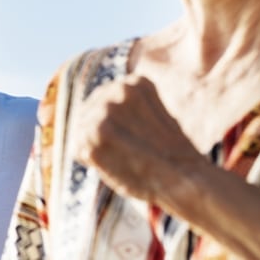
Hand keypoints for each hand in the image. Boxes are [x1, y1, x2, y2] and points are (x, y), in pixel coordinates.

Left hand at [72, 75, 204, 202]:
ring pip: (82, 131)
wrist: (182, 177)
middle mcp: (116, 90)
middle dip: (101, 134)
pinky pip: (78, 149)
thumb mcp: (154, 115)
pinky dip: (90, 162)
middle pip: (89, 111)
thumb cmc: (171, 153)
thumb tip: (100, 112)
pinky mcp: (90, 135)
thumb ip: (129, 107)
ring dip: (95, 147)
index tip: (132, 138)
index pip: (105, 98)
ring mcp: (102, 111)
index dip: (115, 124)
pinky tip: (114, 165)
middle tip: (126, 151)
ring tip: (123, 157)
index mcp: (134, 82)